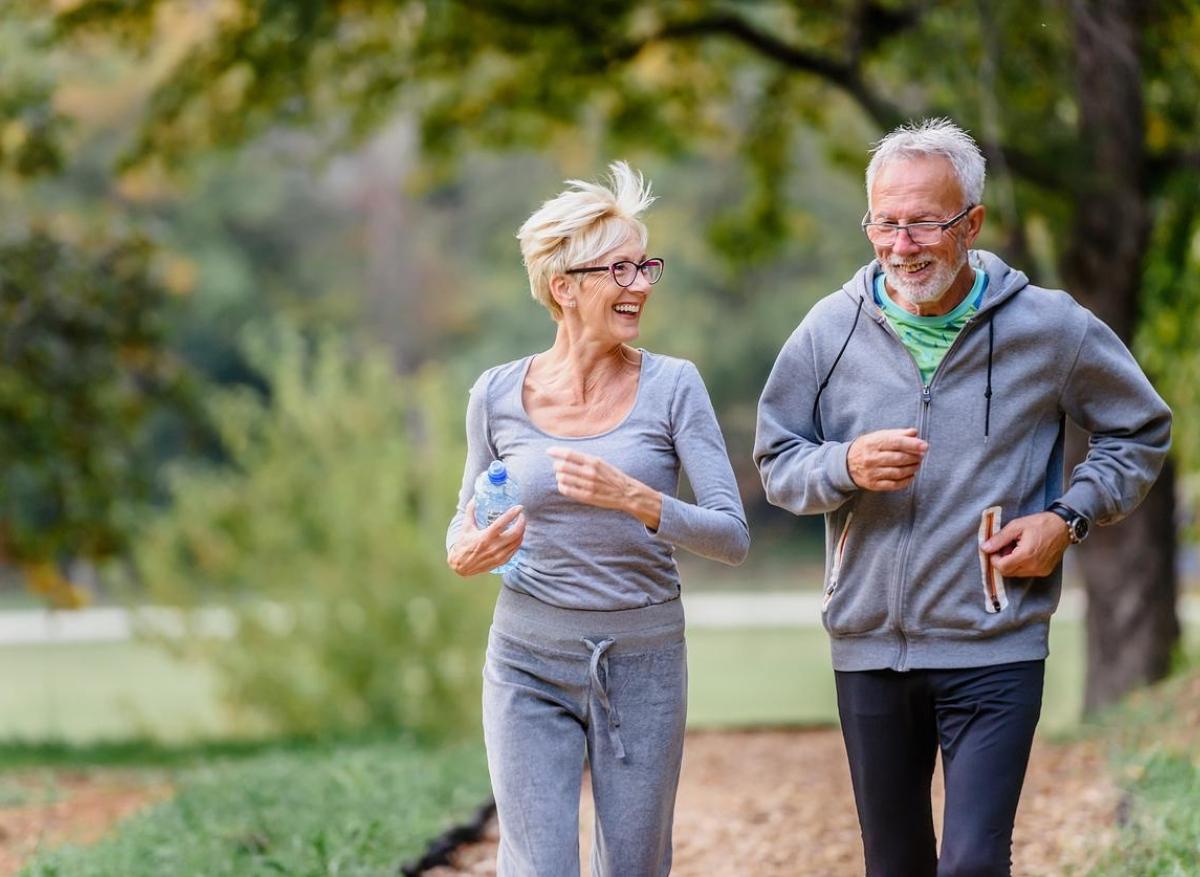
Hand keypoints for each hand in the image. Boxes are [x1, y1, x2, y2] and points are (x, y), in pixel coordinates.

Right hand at [447, 498, 525, 576]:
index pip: (502, 523)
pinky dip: (518, 541)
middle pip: (515, 533)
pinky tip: (518, 536)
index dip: (513, 514)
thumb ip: (471, 511)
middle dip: (522, 522)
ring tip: (521, 524)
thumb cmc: (463, 545)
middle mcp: (493, 547)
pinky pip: (515, 550)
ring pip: (517, 542)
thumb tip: (475, 498)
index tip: (519, 507)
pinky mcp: (502, 561)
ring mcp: (499, 555)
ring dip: (522, 531)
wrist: (461, 566)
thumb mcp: (466, 527)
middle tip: (521, 515)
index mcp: (485, 537)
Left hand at [547, 447, 662, 528]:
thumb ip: (584, 460)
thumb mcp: (601, 463)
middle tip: (556, 466)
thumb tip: (565, 456)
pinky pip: (567, 490)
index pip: (570, 454)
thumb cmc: (611, 476)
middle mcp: (590, 472)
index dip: (557, 452)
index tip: (549, 451)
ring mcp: (588, 485)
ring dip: (559, 476)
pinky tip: (563, 485)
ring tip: (561, 476)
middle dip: (556, 465)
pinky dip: (562, 487)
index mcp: (594, 461)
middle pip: (563, 466)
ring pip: (563, 478)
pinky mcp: (587, 496)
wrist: (626, 493)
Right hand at [846, 428, 927, 491]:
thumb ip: (897, 434)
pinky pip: (894, 485)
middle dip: (914, 457)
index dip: (912, 444)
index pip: (896, 443)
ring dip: (912, 468)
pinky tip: (911, 475)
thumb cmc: (866, 448)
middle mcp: (871, 458)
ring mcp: (872, 473)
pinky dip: (906, 481)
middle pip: (899, 458)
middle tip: (921, 456)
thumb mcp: (878, 436)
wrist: (845, 464)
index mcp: (872, 443)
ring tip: (917, 464)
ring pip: (898, 472)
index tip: (924, 446)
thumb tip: (914, 433)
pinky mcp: (873, 484)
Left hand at [982, 512, 1070, 577]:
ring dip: (1011, 563)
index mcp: (1026, 555)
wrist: (1063, 526)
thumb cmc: (1040, 523)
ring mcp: (1040, 571)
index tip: (994, 549)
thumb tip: (984, 548)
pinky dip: (1021, 565)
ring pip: (1016, 573)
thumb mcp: (1016, 526)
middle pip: (1008, 572)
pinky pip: (1026, 573)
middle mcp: (1034, 566)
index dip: (994, 559)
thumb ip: (999, 538)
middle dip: (1001, 561)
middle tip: (1004, 547)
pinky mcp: (1044, 571)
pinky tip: (1024, 552)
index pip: (1002, 567)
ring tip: (1015, 548)